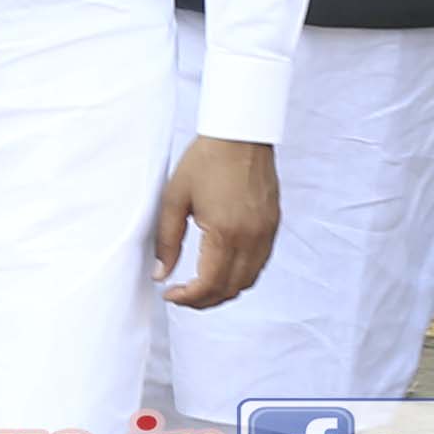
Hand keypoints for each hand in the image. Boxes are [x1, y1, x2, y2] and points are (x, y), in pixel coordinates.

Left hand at [152, 137, 282, 310]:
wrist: (240, 133)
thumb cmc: (206, 159)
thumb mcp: (174, 199)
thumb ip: (167, 240)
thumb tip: (160, 273)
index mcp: (226, 232)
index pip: (209, 285)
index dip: (188, 298)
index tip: (170, 294)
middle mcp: (251, 237)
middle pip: (231, 289)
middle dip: (204, 300)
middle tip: (182, 295)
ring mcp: (266, 232)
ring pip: (248, 280)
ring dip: (224, 290)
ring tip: (199, 286)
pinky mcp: (273, 224)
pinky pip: (260, 262)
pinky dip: (241, 274)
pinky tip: (221, 267)